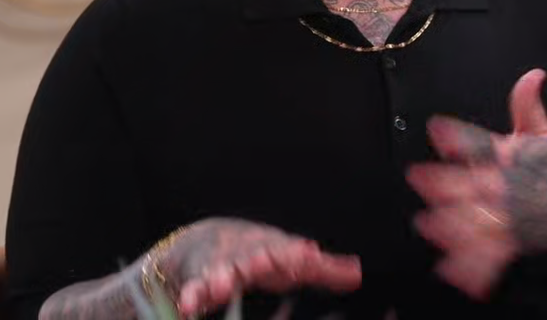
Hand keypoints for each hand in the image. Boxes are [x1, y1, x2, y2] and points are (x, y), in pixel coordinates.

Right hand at [156, 218, 361, 316]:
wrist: (207, 239)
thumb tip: (357, 274)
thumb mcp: (291, 258)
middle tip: (264, 262)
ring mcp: (221, 266)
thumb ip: (323, 270)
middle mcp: (247, 255)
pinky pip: (193, 290)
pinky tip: (188, 306)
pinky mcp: (197, 281)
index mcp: (273, 249)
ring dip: (220, 278)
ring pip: (220, 271)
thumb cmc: (261, 254)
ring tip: (222, 285)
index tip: (306, 254)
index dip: (296, 253)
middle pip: (253, 256)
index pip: (287, 250)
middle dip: (259, 259)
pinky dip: (191, 296)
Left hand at [406, 69, 546, 298]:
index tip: (436, 129)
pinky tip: (448, 270)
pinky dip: (472, 266)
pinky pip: (492, 256)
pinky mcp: (517, 241)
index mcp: (517, 156)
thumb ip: (528, 105)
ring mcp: (515, 217)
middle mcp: (514, 186)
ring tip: (427, 225)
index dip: (460, 136)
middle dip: (446, 183)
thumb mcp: (546, 134)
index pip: (485, 143)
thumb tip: (534, 72)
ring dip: (452, 224)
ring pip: (479, 221)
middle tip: (416, 178)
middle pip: (475, 184)